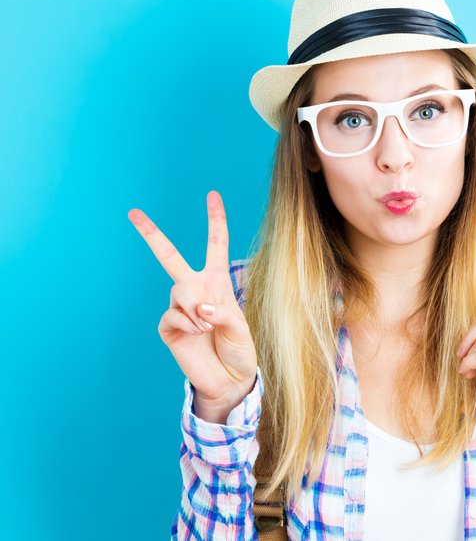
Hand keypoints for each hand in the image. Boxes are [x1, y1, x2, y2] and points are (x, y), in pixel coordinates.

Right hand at [127, 190, 257, 416]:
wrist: (229, 380)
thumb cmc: (240, 350)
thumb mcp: (242, 328)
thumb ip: (223, 314)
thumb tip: (200, 308)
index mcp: (218, 281)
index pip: (216, 245)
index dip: (215, 220)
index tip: (212, 194)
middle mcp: (196, 289)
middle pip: (169, 256)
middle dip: (151, 233)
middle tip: (133, 212)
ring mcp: (179, 307)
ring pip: (180, 290)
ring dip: (196, 307)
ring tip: (209, 327)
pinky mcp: (169, 326)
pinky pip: (173, 315)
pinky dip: (188, 323)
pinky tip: (199, 333)